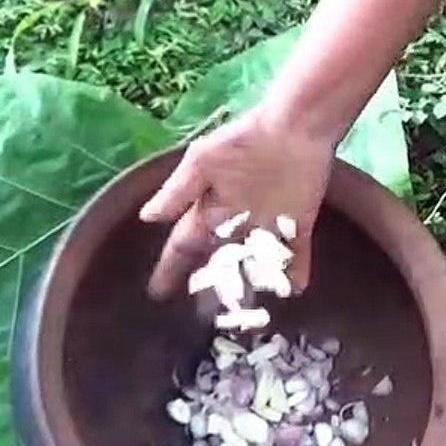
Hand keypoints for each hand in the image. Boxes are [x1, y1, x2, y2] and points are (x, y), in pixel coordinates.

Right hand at [138, 105, 337, 298]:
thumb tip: (147, 218)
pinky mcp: (298, 223)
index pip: (185, 245)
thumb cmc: (243, 139)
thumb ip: (178, 191)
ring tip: (251, 317)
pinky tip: (295, 291)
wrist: (293, 126)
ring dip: (254, 289)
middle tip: (206, 319)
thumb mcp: (203, 161)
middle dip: (213, 290)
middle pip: (221, 264)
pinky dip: (296, 271)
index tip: (158, 292)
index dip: (171, 268)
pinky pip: (296, 253)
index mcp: (210, 207)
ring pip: (257, 266)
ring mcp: (268, 225)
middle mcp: (237, 222)